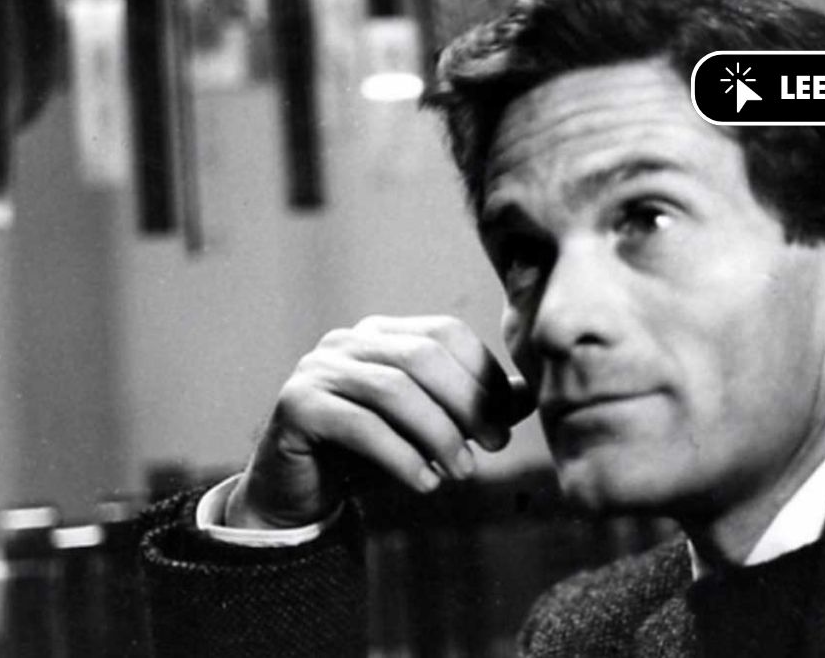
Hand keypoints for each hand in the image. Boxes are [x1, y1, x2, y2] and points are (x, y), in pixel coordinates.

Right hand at [225, 315, 534, 528]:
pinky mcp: (297, 405)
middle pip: (423, 355)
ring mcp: (318, 369)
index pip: (446, 333)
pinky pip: (361, 425)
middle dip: (467, 402)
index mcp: (383, 334)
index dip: (483, 374)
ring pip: (394, 389)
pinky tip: (425, 484)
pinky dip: (402, 456)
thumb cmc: (369, 456)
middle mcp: (347, 341)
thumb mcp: (427, 430)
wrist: (297, 491)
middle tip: (494, 446)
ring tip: (462, 472)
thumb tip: (527, 394)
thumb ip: (473, 407)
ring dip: (439, 433)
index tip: (505, 422)